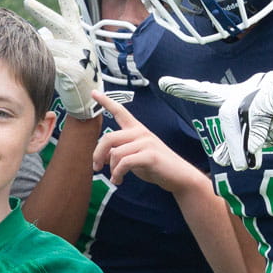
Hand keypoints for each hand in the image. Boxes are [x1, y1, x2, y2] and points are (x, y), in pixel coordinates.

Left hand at [24, 0, 100, 119]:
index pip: (70, 9)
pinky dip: (46, 64)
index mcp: (77, 34)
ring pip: (50, 47)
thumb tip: (42, 32)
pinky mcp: (75, 71)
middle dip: (42, 12)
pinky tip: (41, 66)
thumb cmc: (73, 74)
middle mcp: (79, 41)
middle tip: (28, 1)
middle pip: (58, 22)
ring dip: (41, 52)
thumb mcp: (66, 52)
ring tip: (36, 59)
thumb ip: (56, 40)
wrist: (87, 98)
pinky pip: (54, 63)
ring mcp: (79, 55)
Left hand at [89, 90, 206, 192]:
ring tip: (115, 179)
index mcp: (136, 130)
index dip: (106, 101)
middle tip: (96, 168)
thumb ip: (119, 153)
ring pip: (116, 153)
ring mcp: (146, 143)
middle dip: (98, 154)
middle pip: (109, 138)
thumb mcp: (134, 157)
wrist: (179, 176)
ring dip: (112, 169)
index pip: (120, 111)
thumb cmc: (156, 166)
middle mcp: (140, 133)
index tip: (93, 92)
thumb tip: (101, 158)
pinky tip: (119, 180)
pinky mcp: (150, 155)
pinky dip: (118, 174)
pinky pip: (125, 163)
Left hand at [157, 70, 272, 170]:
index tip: (162, 83)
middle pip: (227, 113)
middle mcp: (249, 88)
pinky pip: (260, 110)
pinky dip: (258, 131)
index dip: (186, 88)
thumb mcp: (263, 136)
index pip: (207, 92)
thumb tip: (221, 158)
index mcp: (242, 98)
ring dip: (244, 141)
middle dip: (233, 141)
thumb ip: (242, 143)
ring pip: (241, 113)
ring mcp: (264, 84)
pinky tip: (261, 145)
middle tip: (240, 164)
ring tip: (249, 159)